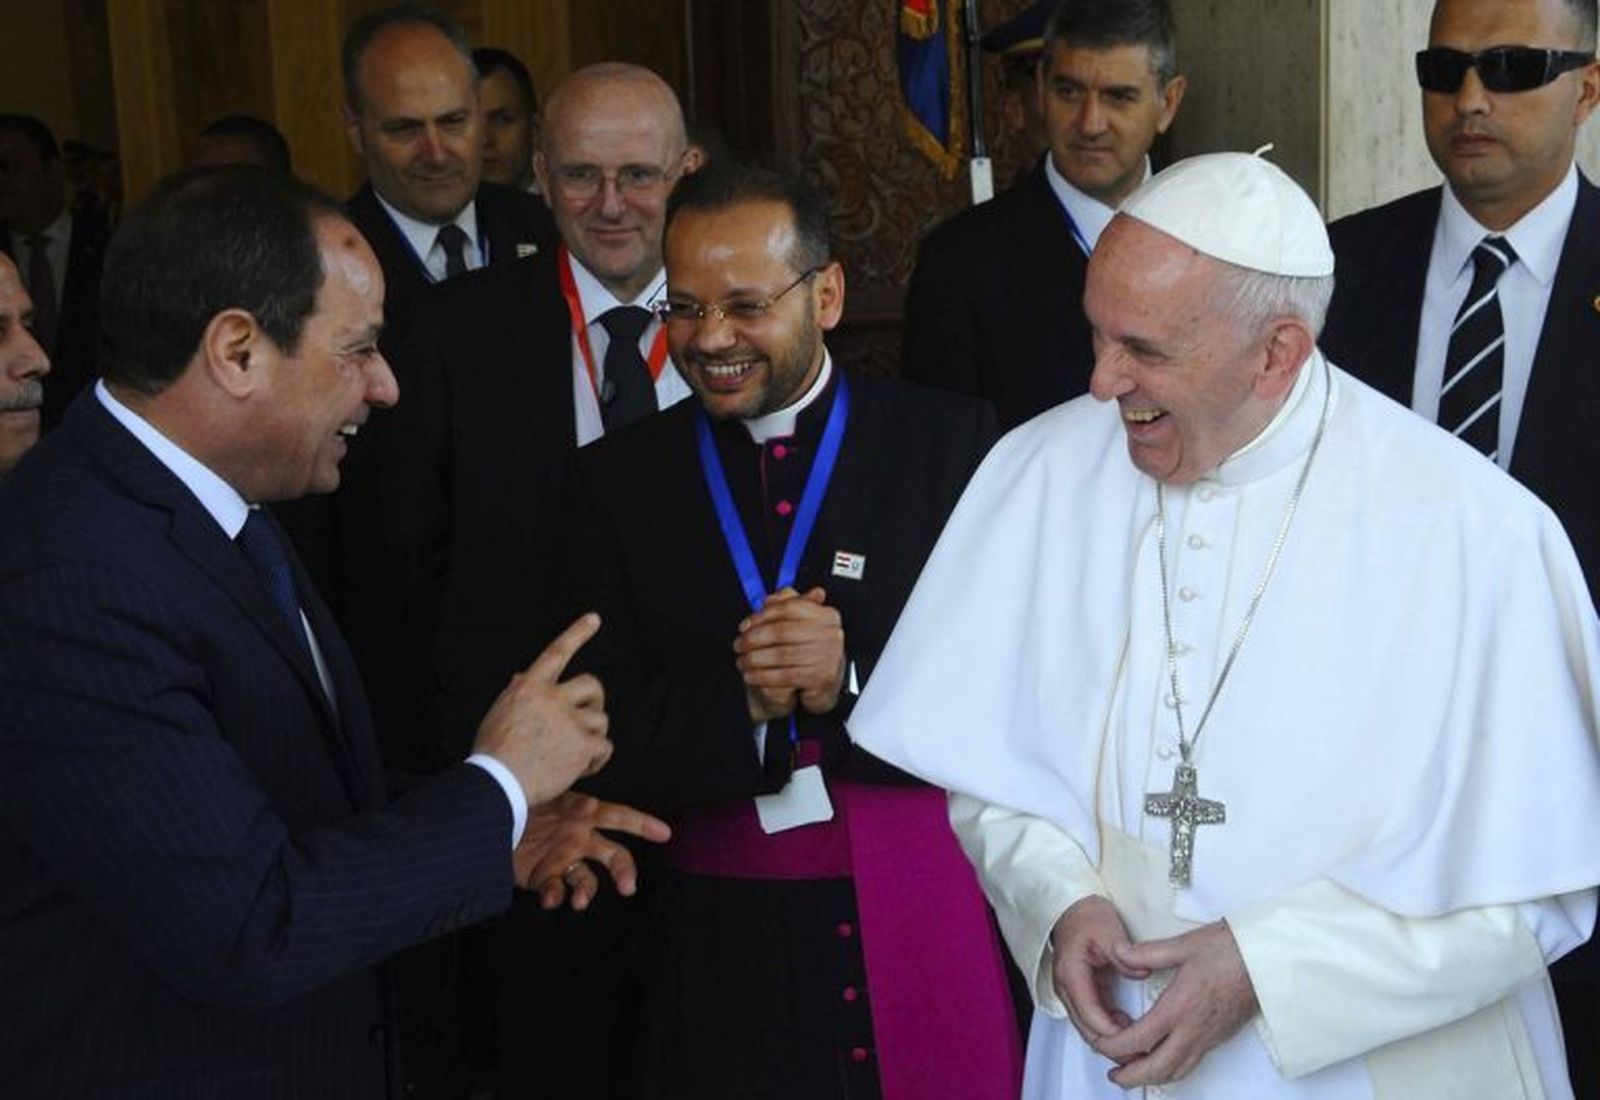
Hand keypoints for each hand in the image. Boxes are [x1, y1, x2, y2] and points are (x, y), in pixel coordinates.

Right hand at [473, 613, 609, 806]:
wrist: (497, 784)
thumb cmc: (493, 753)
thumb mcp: (499, 714)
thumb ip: (517, 693)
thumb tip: (522, 675)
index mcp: (530, 687)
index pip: (556, 652)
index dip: (577, 633)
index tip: (594, 618)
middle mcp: (553, 697)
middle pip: (592, 685)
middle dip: (595, 701)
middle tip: (587, 720)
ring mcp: (570, 720)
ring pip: (600, 719)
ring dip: (593, 737)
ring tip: (574, 755)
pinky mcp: (583, 744)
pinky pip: (605, 746)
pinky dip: (598, 760)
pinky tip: (582, 769)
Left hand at [515, 791, 671, 910]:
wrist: (485, 820)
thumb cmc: (518, 800)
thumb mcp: (546, 797)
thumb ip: (569, 805)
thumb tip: (591, 805)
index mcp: (583, 815)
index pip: (619, 817)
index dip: (643, 824)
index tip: (665, 833)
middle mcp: (579, 839)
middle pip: (613, 856)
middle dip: (624, 871)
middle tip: (627, 887)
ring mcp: (563, 860)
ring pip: (587, 882)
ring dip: (586, 894)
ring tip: (580, 902)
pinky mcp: (544, 878)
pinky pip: (557, 891)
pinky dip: (555, 897)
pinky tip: (551, 899)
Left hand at [734, 587, 844, 720]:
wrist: (824, 681)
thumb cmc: (809, 648)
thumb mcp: (800, 624)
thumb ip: (786, 606)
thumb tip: (769, 599)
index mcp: (827, 615)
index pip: (789, 607)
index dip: (762, 616)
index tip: (744, 625)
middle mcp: (831, 634)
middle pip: (782, 631)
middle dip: (754, 639)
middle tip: (738, 645)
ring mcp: (828, 656)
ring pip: (781, 655)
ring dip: (755, 659)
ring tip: (742, 661)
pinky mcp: (821, 678)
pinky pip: (785, 676)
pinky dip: (763, 676)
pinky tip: (751, 676)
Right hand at [1051, 895, 1140, 1047]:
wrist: (1072, 909)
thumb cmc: (1086, 917)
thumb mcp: (1108, 930)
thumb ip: (1125, 955)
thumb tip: (1141, 975)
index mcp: (1071, 974)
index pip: (1089, 1014)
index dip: (1112, 1031)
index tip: (1135, 1038)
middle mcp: (1066, 988)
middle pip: (1086, 1028)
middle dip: (1112, 1044)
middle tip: (1140, 1052)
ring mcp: (1071, 992)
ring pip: (1088, 1028)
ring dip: (1111, 1039)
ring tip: (1138, 1043)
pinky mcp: (1080, 993)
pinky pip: (1092, 1018)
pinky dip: (1109, 1028)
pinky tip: (1128, 1027)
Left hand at [1094, 921, 1258, 1086]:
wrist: (1268, 960)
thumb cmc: (1230, 950)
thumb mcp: (1184, 945)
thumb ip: (1146, 952)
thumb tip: (1118, 951)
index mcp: (1179, 1006)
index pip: (1138, 1039)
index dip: (1113, 1046)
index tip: (1098, 1043)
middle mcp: (1193, 1029)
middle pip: (1157, 1068)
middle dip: (1131, 1076)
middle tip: (1113, 1075)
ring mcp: (1208, 1037)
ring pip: (1176, 1071)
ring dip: (1151, 1077)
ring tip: (1131, 1073)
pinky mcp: (1218, 1038)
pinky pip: (1190, 1064)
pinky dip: (1171, 1070)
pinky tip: (1162, 1062)